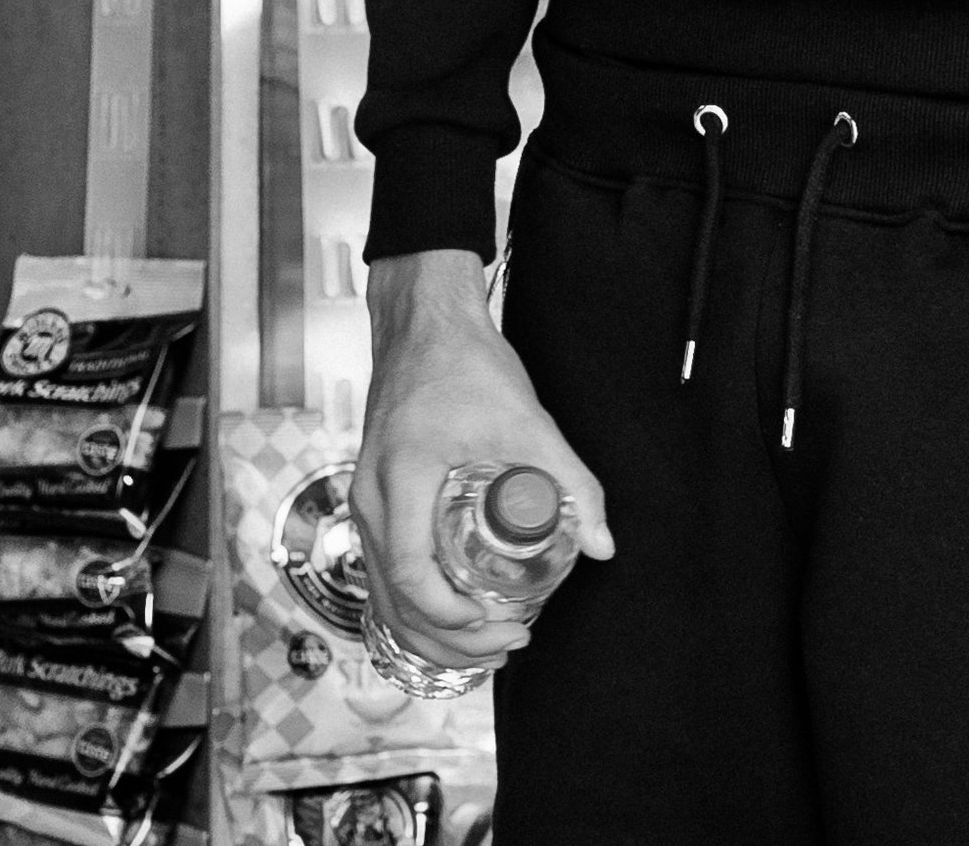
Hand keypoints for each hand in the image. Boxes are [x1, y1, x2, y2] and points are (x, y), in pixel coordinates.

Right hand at [352, 249, 613, 676]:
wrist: (423, 322)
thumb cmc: (466, 363)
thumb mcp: (528, 420)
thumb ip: (569, 479)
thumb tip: (601, 543)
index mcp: (402, 479)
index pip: (412, 577)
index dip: (452, 619)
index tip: (500, 625)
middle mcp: (371, 498)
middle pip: (392, 601)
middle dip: (447, 641)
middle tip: (504, 646)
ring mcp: (366, 500)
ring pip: (382, 593)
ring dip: (428, 629)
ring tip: (484, 641)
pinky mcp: (373, 497)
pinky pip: (382, 569)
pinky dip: (413, 603)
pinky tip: (453, 610)